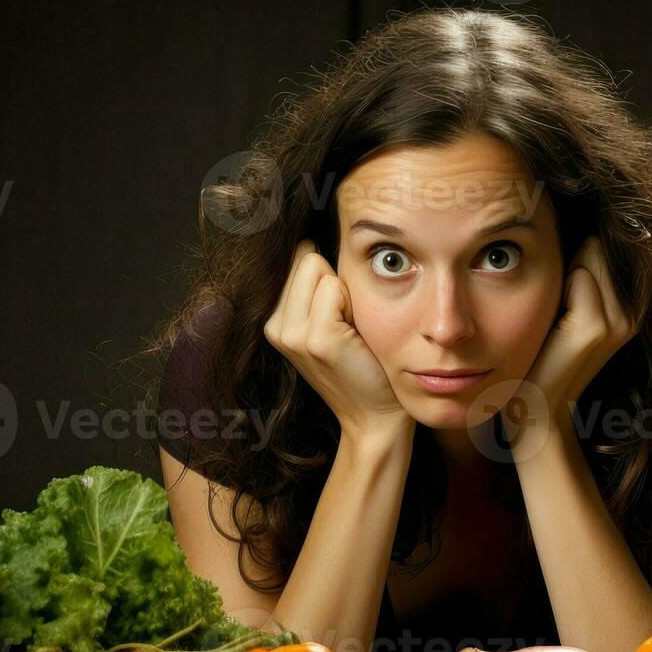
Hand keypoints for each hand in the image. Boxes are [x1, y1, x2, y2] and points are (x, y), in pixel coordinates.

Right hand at [264, 240, 411, 443]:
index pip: (296, 257)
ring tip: (351, 329)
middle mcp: (274, 326)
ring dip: (345, 291)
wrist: (377, 416)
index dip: (326, 274)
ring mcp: (292, 334)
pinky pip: (335, 288)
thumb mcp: (332, 321)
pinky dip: (353, 303)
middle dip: (334, 279)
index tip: (338, 310)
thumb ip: (317, 285)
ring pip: (317, 268)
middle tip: (348, 323)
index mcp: (274, 320)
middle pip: (305, 257)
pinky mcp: (317, 339)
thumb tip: (315, 234)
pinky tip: (356, 336)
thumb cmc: (363, 364)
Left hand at [501, 236, 641, 444]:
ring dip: (561, 272)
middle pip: (599, 243)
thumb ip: (577, 269)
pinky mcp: (596, 328)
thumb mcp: (564, 306)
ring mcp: (619, 320)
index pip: (606, 242)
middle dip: (569, 257)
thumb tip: (571, 215)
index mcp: (629, 306)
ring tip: (551, 314)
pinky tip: (549, 323)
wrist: (535, 409)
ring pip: (588, 253)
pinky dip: (556, 288)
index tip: (559, 278)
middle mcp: (633, 311)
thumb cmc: (540, 355)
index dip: (576, 249)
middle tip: (552, 303)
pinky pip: (577, 275)